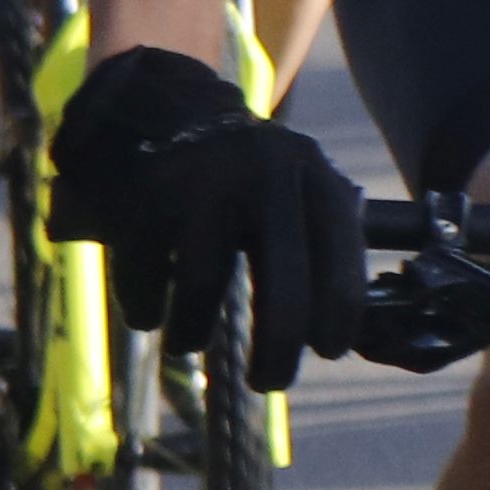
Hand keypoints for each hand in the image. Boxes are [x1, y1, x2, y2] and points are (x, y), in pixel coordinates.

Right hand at [47, 44, 370, 376]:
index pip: (342, 256)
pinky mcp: (148, 196)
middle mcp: (267, 176)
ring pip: (205, 286)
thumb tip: (344, 332)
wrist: (170, 107)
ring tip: (188, 344)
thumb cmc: (250, 176)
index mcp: (315, 177)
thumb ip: (323, 241)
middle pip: (284, 284)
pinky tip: (150, 315)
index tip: (330, 348)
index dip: (340, 312)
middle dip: (279, 349)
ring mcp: (204, 183)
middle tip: (270, 382)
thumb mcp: (302, 186)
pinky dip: (146, 309)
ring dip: (194, 332)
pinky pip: (147, 276)